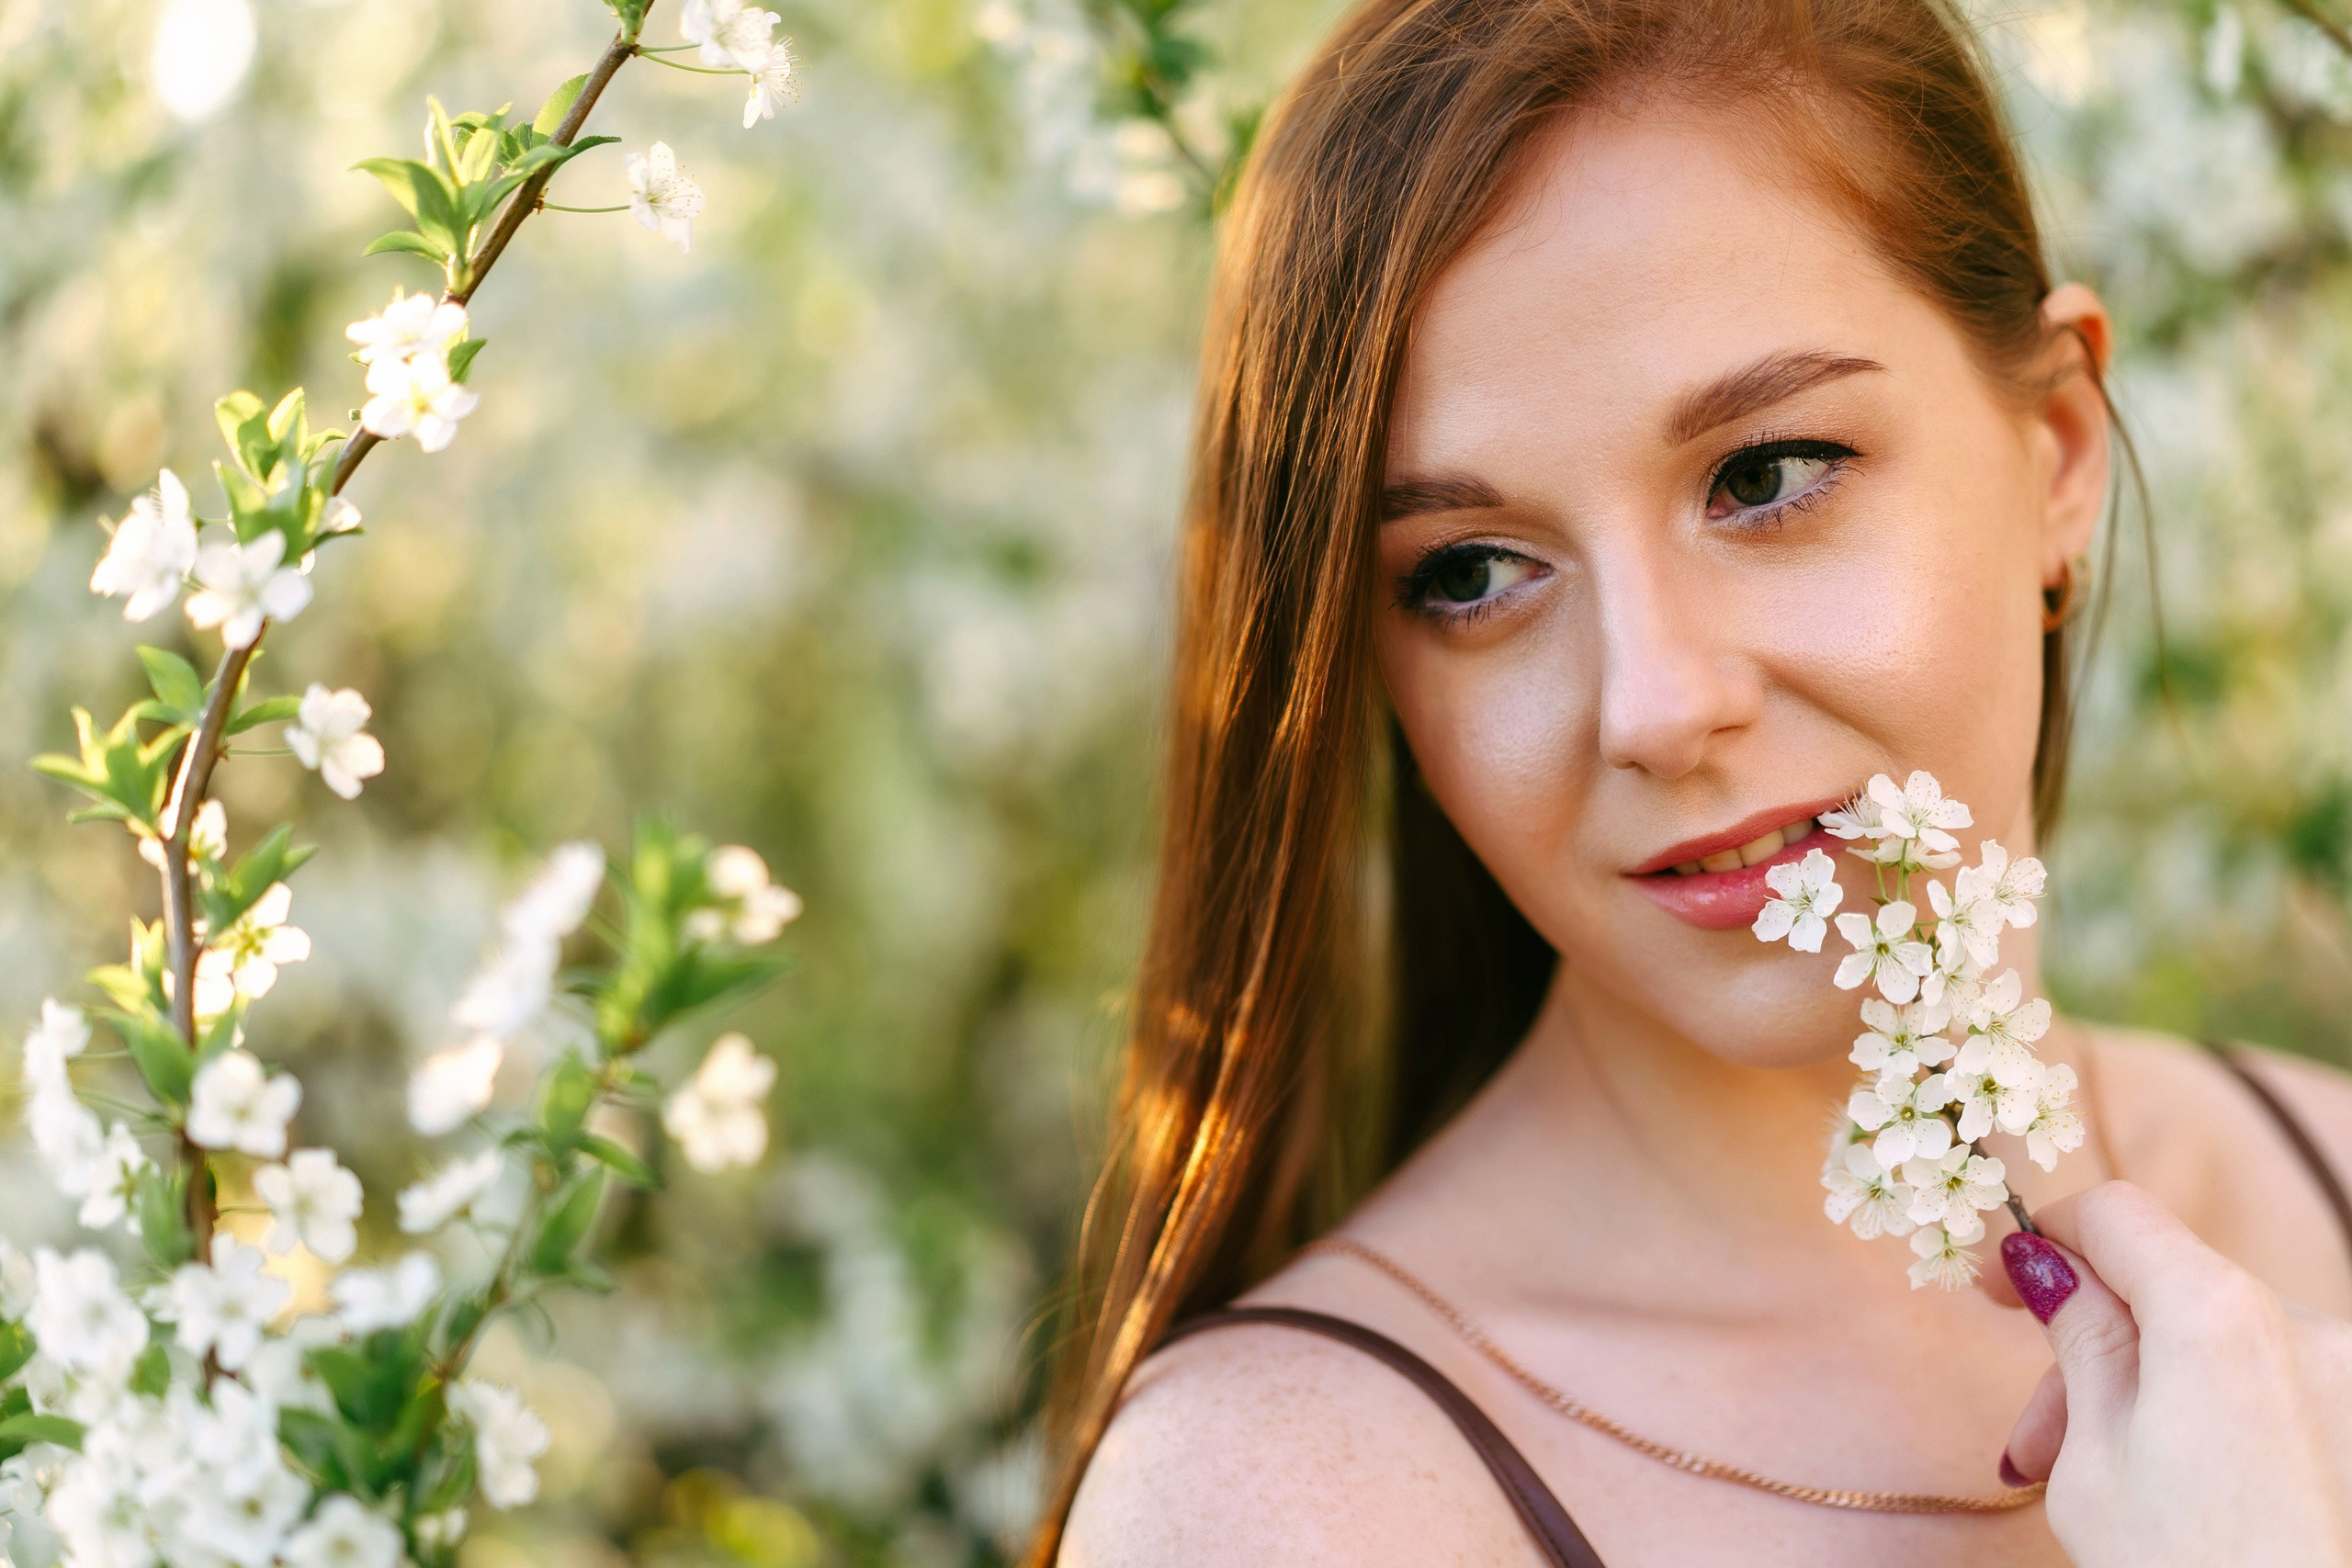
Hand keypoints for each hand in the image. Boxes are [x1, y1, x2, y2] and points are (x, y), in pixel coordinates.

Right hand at [1998, 1181, 2351, 1567]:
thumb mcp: (2094, 1459)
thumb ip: (2078, 1341)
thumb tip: (2047, 1265)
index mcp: (2215, 1312)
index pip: (2115, 1213)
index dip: (2043, 1234)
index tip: (1995, 1282)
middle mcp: (2299, 1323)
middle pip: (2164, 1285)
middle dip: (2088, 1344)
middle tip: (2032, 1434)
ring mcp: (2345, 1374)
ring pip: (2212, 1342)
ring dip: (2143, 1388)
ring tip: (2092, 1478)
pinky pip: (2265, 1383)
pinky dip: (2207, 1413)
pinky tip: (2170, 1483)